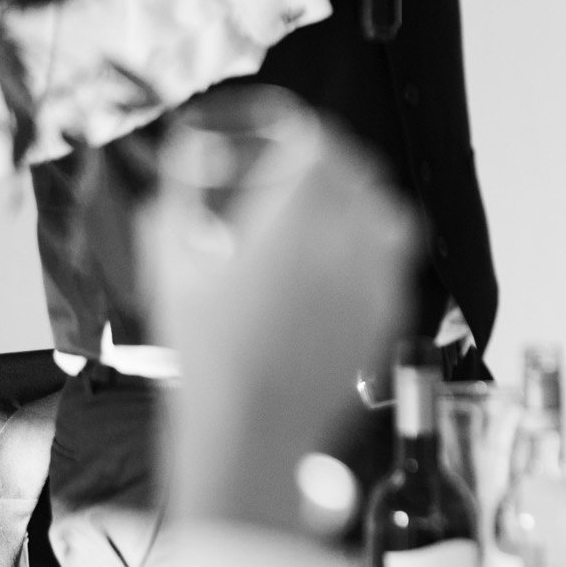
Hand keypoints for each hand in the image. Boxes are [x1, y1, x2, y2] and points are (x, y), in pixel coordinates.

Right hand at [142, 119, 418, 534]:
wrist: (249, 430)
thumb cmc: (205, 353)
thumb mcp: (170, 268)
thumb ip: (176, 203)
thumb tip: (188, 161)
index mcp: (295, 223)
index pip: (322, 150)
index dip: (311, 135)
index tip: (297, 136)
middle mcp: (346, 246)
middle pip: (362, 177)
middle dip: (339, 164)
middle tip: (316, 169)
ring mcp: (375, 283)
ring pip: (392, 217)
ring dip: (368, 204)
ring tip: (343, 212)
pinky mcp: (388, 319)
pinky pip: (395, 266)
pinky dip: (377, 252)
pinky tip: (350, 263)